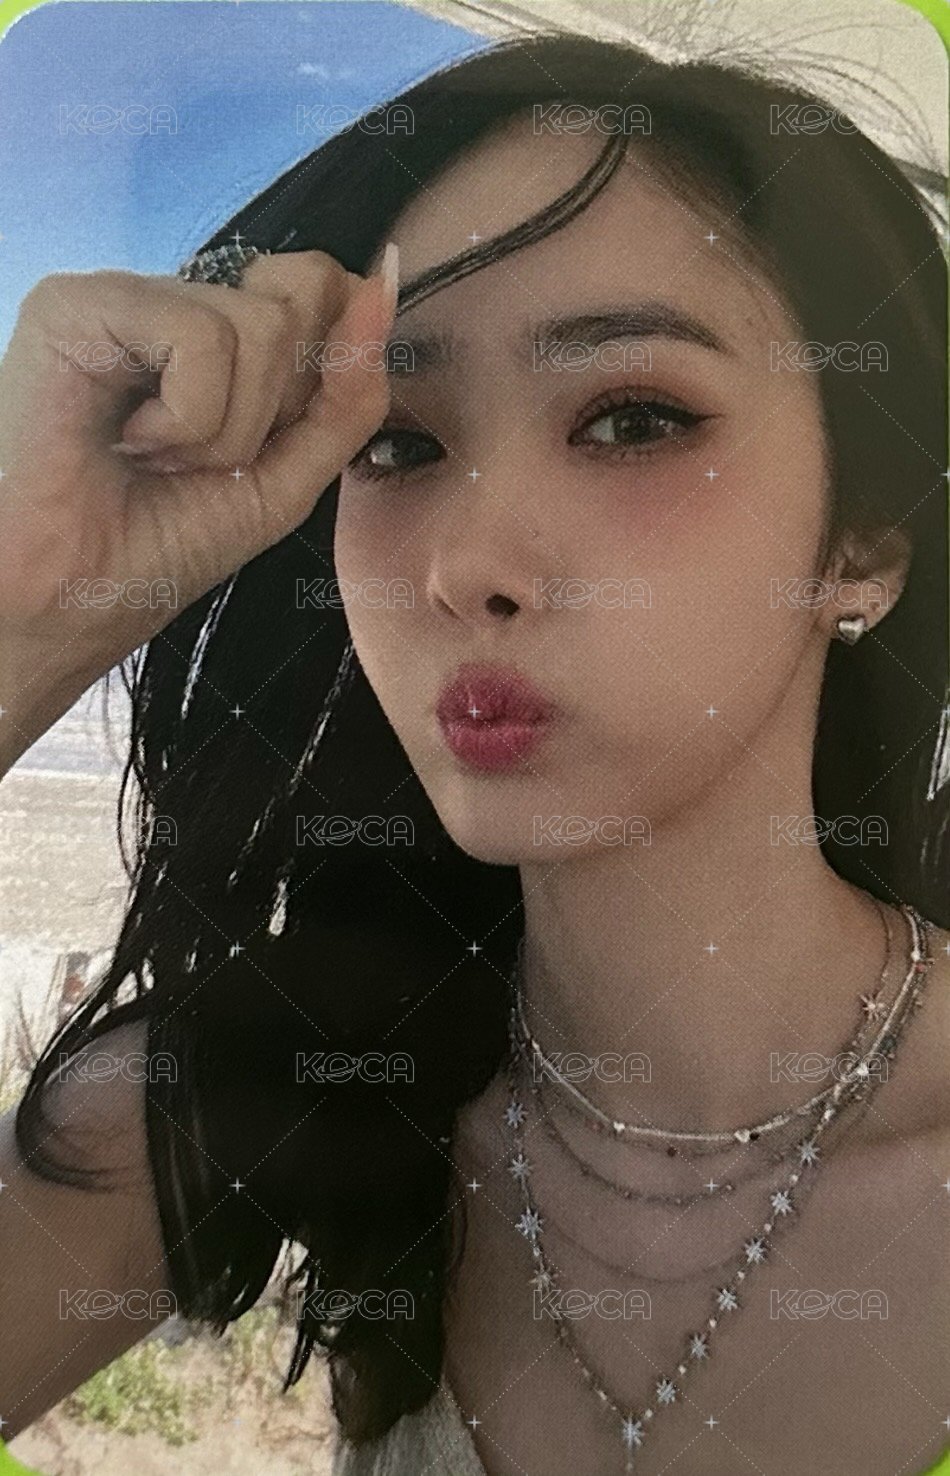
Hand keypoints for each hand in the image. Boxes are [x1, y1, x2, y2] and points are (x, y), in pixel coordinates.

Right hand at [0, 244, 397, 766]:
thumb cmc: (164, 546)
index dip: (318, 375)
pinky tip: (127, 441)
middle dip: (273, 411)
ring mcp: (125, 295)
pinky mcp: (77, 303)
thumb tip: (384, 281)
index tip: (252, 446)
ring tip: (156, 458)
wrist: (78, 600)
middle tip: (196, 457)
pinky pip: (202, 338)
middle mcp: (174, 301)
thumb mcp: (289, 476)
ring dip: (226, 431)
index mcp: (220, 333)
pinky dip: (187, 419)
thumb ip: (348, 390)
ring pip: (261, 325)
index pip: (323, 287)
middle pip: (302, 298)